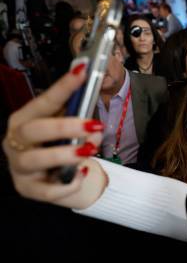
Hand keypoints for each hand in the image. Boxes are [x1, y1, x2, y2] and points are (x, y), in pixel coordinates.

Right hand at [2, 67, 104, 204]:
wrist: (64, 178)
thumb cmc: (63, 146)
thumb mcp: (70, 129)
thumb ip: (79, 119)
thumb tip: (92, 118)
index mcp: (25, 120)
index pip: (43, 101)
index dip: (63, 87)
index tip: (82, 71)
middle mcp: (16, 142)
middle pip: (33, 130)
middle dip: (65, 126)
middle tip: (94, 125)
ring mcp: (19, 167)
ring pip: (34, 159)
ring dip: (65, 153)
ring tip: (89, 149)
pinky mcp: (28, 189)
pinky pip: (46, 190)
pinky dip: (67, 183)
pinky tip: (82, 174)